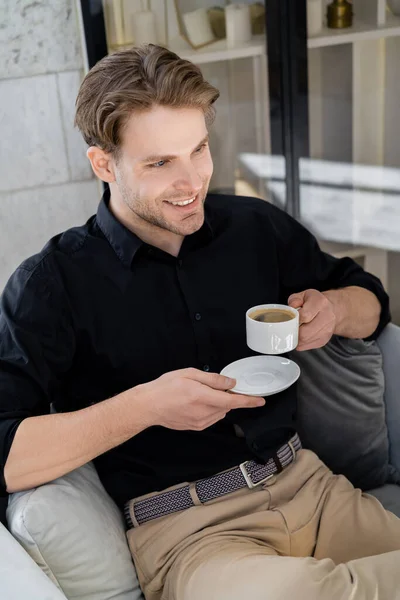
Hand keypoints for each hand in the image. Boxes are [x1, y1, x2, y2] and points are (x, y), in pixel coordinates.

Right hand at [137, 368, 265, 430]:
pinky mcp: (196, 427)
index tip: (260, 400)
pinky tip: (197, 402)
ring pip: (220, 412)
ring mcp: (200, 422)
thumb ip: (213, 379)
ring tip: (201, 393)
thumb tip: (230, 383)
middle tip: (216, 386)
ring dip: (219, 403)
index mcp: (202, 397)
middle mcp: (203, 413)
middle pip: (227, 406)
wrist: (149, 405)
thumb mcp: (189, 374)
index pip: (233, 401)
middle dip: (228, 397)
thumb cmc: (166, 387)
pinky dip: (211, 409)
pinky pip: (212, 418)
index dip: (249, 401)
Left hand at [288, 289, 335, 351]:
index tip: (291, 318)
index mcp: (320, 302)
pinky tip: (300, 336)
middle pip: (305, 332)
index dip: (294, 319)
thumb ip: (295, 299)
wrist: (331, 309)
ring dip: (296, 338)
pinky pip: (309, 345)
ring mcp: (328, 329)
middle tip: (290, 327)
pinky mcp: (325, 339)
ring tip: (295, 330)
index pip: (304, 315)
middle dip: (294, 331)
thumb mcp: (304, 295)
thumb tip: (292, 307)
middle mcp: (327, 316)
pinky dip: (301, 343)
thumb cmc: (314, 302)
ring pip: (306, 340)